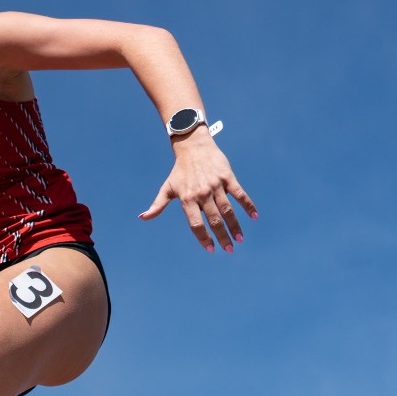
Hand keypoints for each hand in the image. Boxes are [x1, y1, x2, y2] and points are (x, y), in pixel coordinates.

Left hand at [139, 131, 257, 252]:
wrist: (193, 146)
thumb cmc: (179, 171)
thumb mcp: (167, 188)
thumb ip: (157, 205)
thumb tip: (142, 217)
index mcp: (187, 199)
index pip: (196, 223)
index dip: (203, 238)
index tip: (211, 249)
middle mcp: (202, 193)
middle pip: (214, 220)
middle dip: (222, 237)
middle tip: (229, 250)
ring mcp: (216, 185)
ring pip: (227, 210)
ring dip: (235, 226)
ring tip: (239, 239)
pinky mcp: (227, 177)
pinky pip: (240, 194)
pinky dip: (248, 205)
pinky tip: (254, 217)